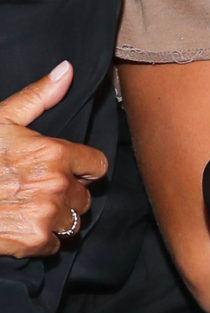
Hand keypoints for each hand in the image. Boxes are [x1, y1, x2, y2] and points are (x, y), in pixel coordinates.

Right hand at [0, 63, 108, 258]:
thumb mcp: (2, 120)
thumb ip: (39, 97)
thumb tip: (67, 69)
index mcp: (54, 153)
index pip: (96, 165)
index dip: (81, 168)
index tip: (65, 169)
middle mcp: (57, 184)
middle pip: (84, 196)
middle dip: (66, 193)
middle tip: (35, 189)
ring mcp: (47, 214)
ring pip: (72, 220)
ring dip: (55, 216)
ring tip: (26, 206)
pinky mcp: (36, 240)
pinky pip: (55, 243)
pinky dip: (40, 238)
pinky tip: (19, 224)